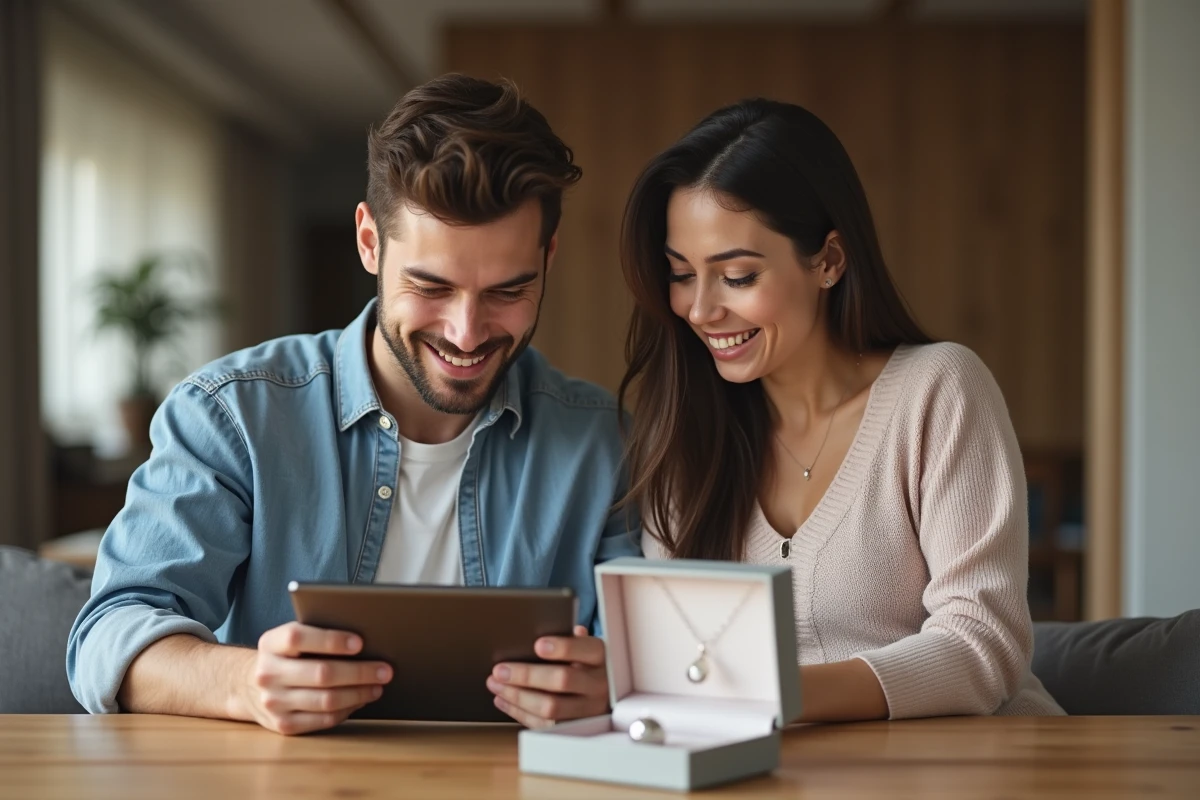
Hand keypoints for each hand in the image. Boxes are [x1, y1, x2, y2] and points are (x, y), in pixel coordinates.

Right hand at [242, 621, 392, 734]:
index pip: (298, 638)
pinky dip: (347, 710)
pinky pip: (323, 720)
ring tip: (378, 686)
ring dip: (358, 693)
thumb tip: (366, 641)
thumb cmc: (286, 655)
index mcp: (270, 643)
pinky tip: (361, 700)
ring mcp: (273, 702)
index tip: (360, 643)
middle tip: (385, 670)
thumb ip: (318, 634)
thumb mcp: (291, 638)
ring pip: (326, 700)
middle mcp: (267, 673)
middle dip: (359, 672)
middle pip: (321, 673)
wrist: (249, 685)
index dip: (331, 640)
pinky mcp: (282, 725)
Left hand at [487, 625, 608, 728]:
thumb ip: (569, 638)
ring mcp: (587, 710)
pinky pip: (543, 725)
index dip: (564, 648)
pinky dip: (518, 712)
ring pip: (550, 708)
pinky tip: (503, 699)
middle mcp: (598, 685)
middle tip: (500, 670)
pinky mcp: (573, 728)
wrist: (605, 695)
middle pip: (562, 680)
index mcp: (602, 658)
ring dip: (517, 696)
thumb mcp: (585, 647)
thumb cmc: (587, 664)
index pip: (587, 650)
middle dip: (527, 675)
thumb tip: (547, 628)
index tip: (538, 644)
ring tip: (496, 684)